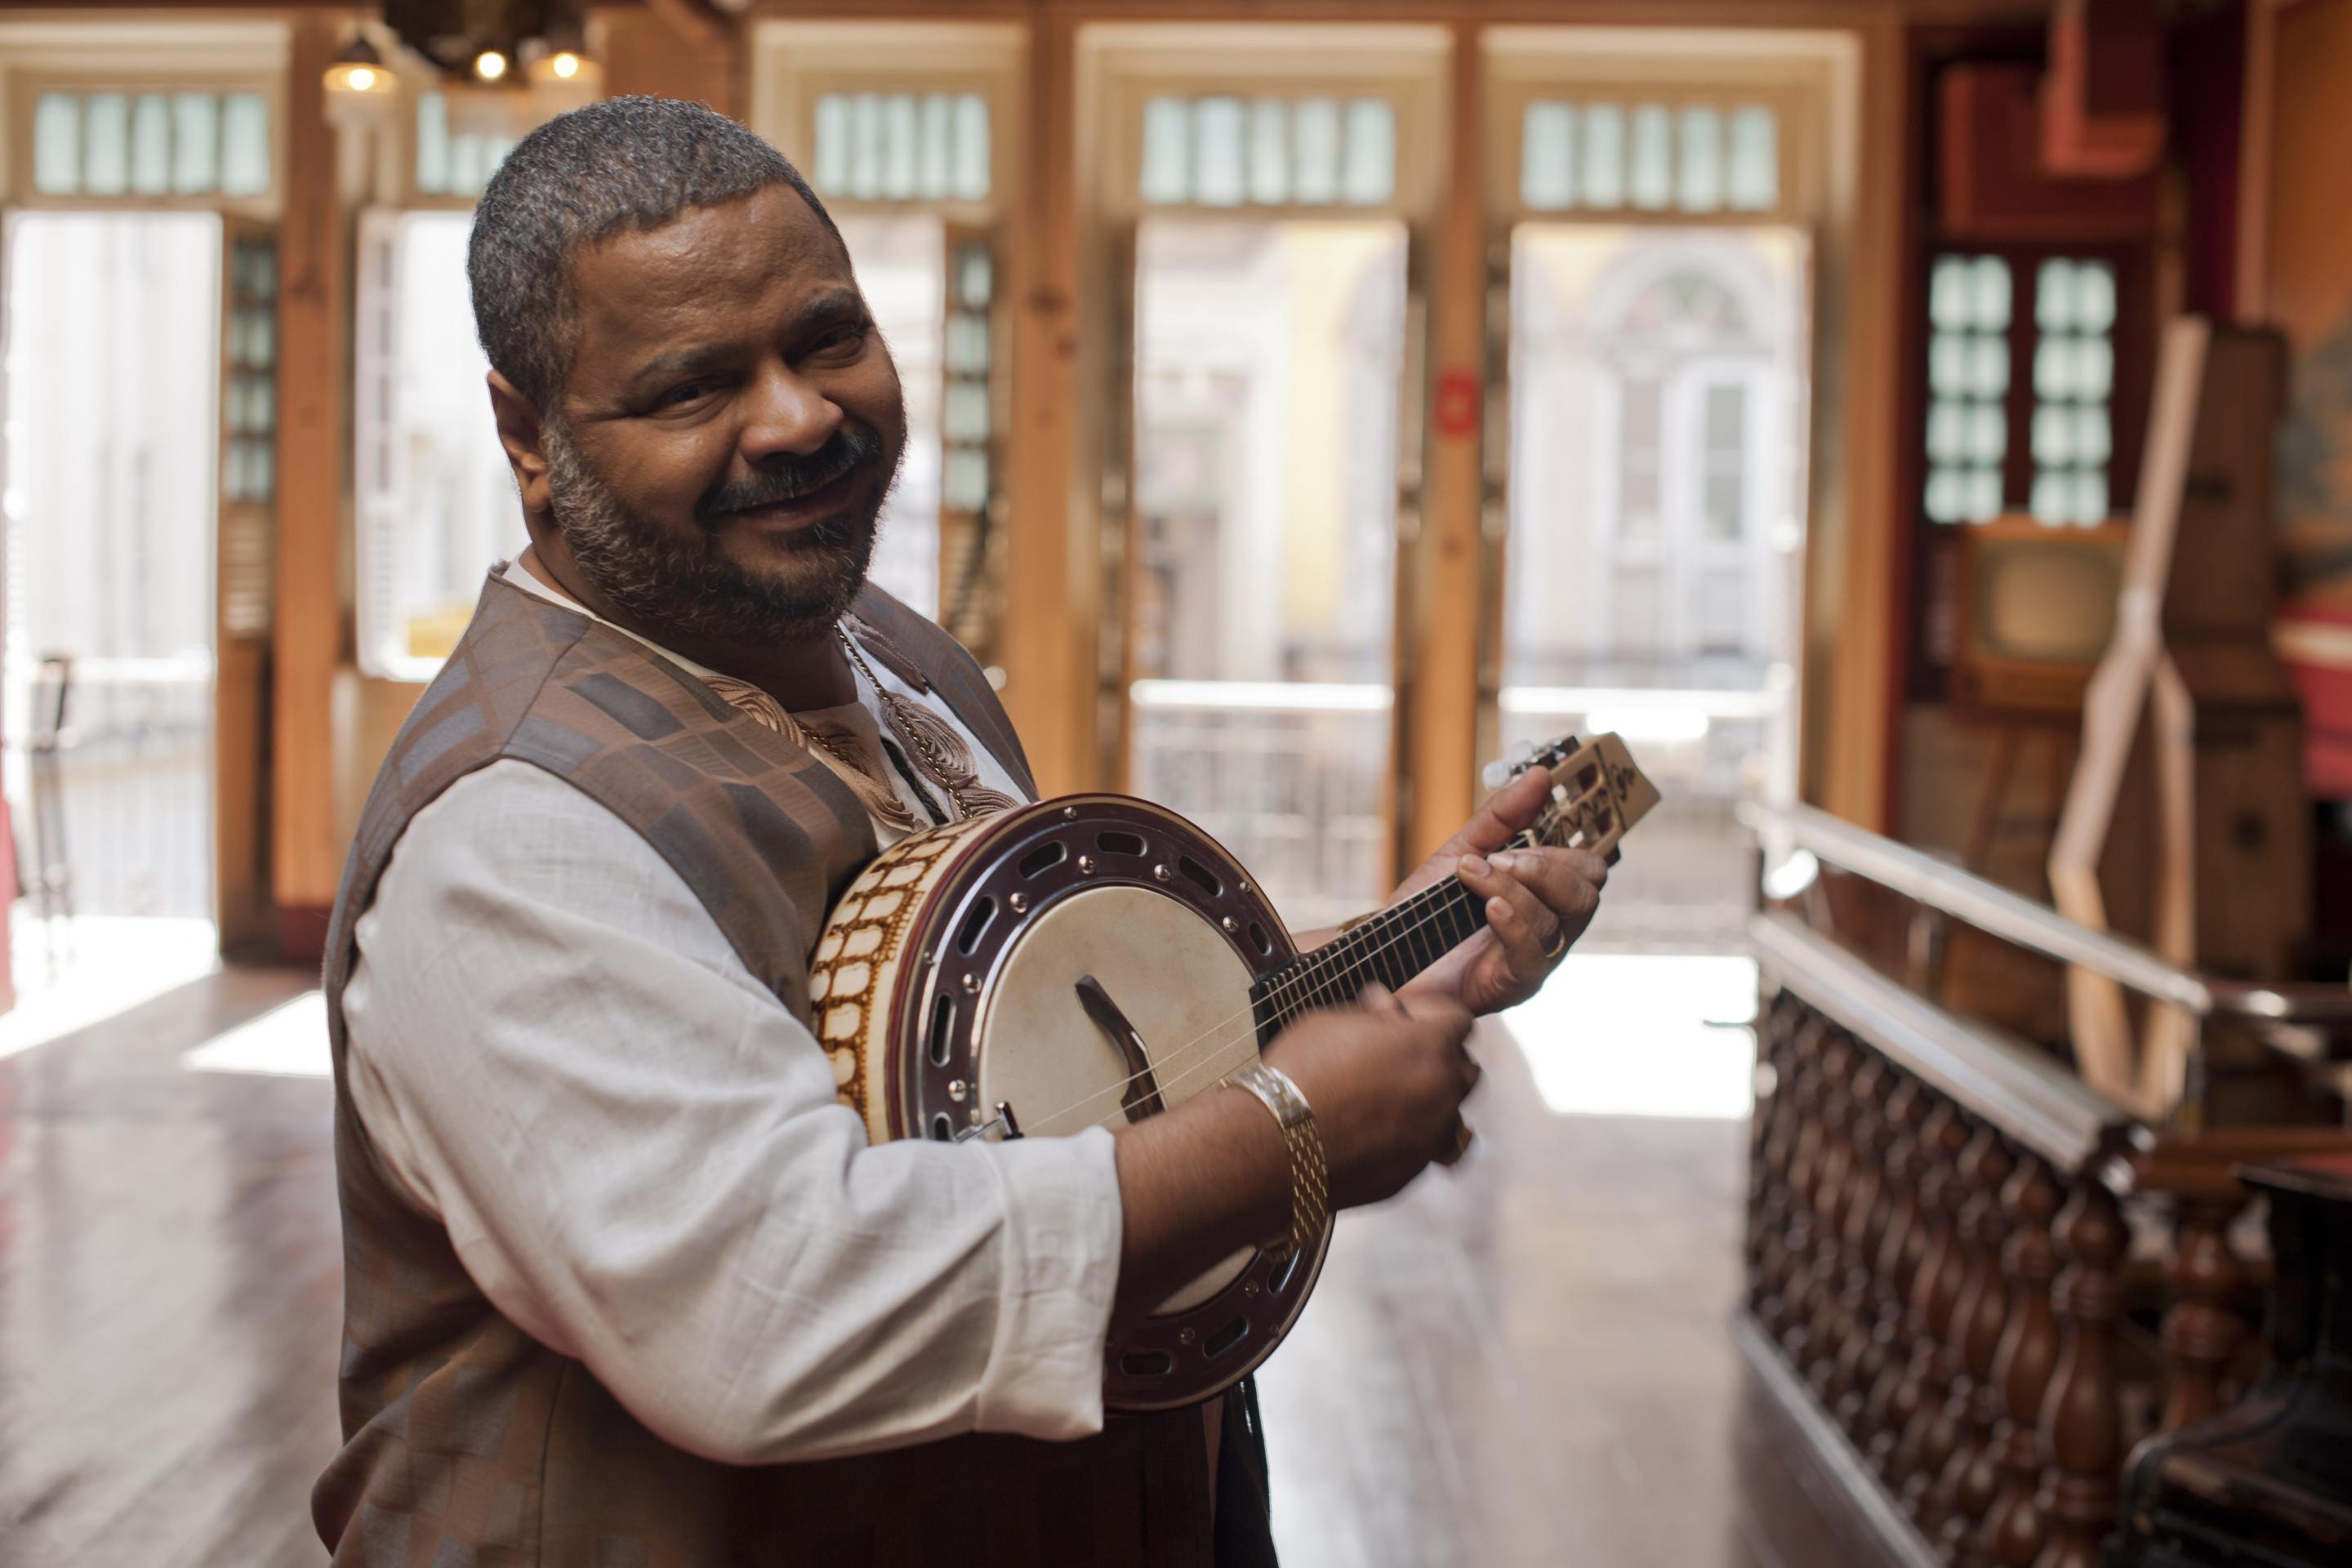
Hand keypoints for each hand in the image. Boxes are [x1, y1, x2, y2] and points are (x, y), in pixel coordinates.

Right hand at [1261, 986, 1475, 1209]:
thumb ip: (1373, 1016)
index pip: (1459, 1020)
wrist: (1275, 1146)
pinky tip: (1371, 1129)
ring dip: (1429, 1101)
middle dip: (1439, 1058)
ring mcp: (1432, 1137)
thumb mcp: (1333, 1021)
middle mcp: (1443, 1092)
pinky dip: (1408, 1136)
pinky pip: (1425, 1147)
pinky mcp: (1413, 1172)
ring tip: (1386, 1097)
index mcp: (1429, 1046)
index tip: (1401, 1018)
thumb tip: (1384, 1010)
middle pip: (1465, 1069)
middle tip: (1397, 1057)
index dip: (1429, 1014)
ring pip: (1450, 1113)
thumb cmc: (1299, 1074)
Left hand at [1391, 766, 1606, 1015]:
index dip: (1563, 849)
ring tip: (1472, 876)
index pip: (1588, 870)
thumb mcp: (1462, 851)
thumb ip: (1502, 817)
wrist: (1383, 953)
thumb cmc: (1426, 909)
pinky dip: (1514, 924)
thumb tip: (1540, 775)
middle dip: (1545, 868)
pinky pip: (1533, 956)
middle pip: (1585, 895)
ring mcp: (1536, 959)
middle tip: (1500, 858)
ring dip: (1512, 888)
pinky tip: (1489, 908)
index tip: (1517, 838)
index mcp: (1547, 896)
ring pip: (1554, 920)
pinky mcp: (1515, 985)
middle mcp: (1551, 928)